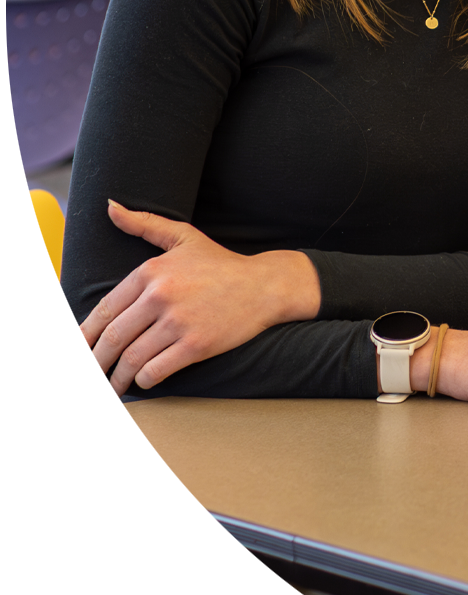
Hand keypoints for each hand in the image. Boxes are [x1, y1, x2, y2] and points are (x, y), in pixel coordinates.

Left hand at [66, 201, 320, 397]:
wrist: (265, 285)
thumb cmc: (223, 264)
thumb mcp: (183, 237)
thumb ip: (144, 223)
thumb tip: (111, 207)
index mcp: (152, 272)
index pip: (105, 310)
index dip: (84, 336)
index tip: (75, 351)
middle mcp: (161, 296)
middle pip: (113, 339)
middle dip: (95, 364)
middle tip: (89, 376)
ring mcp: (179, 322)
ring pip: (132, 358)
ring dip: (117, 378)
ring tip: (112, 386)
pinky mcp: (196, 345)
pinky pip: (157, 370)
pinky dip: (144, 380)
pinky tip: (142, 382)